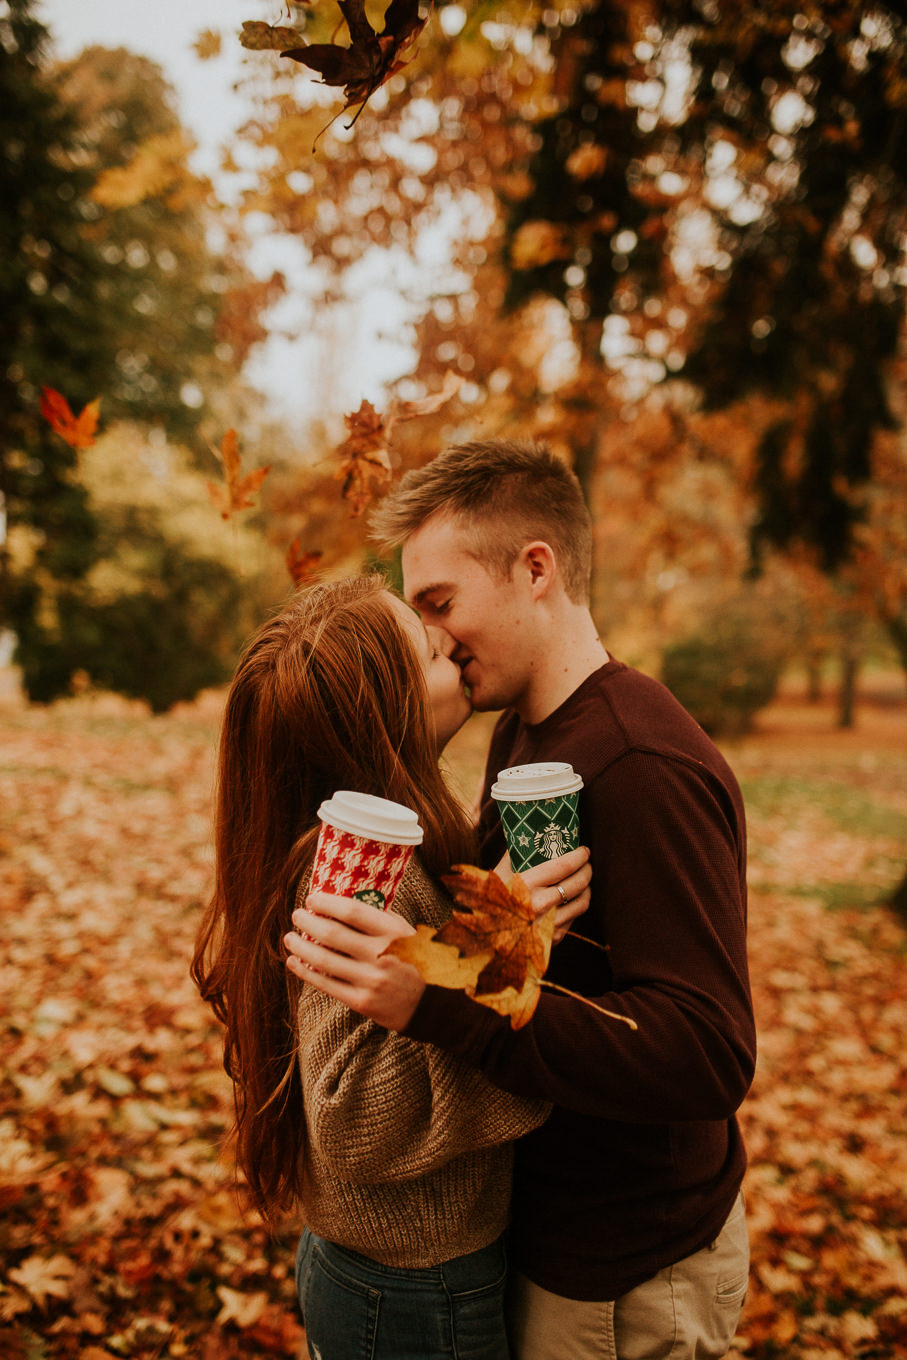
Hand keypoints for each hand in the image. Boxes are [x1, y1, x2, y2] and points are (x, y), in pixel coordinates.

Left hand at [284, 891, 425, 1030]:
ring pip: (324, 960)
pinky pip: (326, 985)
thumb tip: (342, 903)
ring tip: (290, 937)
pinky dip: (306, 972)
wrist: (435, 1004)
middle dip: (308, 922)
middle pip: (333, 934)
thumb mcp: (406, 933)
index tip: (311, 899)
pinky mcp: (362, 1002)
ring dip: (301, 946)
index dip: (327, 903)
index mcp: (394, 933)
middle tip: (297, 915)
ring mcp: (371, 980)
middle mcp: (381, 955)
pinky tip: (294, 962)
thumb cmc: (417, 959)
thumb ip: (379, 919)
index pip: (353, 912)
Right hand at [494, 846, 591, 943]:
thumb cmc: (488, 905)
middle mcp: (540, 906)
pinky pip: (573, 919)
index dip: (579, 856)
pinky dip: (575, 907)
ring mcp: (548, 925)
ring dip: (586, 889)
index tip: (584, 850)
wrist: (483, 942)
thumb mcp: (496, 878)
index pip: (563, 866)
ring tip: (582, 882)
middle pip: (578, 883)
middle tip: (586, 863)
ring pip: (581, 903)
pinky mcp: (553, 940)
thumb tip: (525, 838)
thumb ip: (512, 857)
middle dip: (586, 870)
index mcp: (525, 885)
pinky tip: (569, 901)